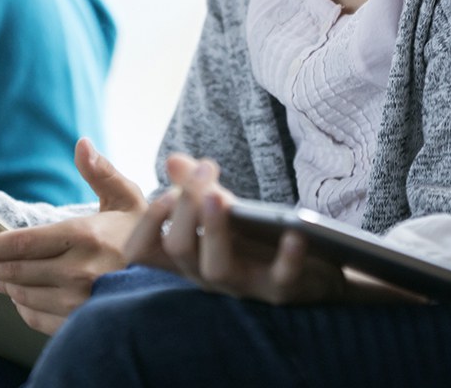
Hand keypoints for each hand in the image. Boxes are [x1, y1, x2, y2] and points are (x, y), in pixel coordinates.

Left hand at [0, 138, 144, 333]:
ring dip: (3, 284)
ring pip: (23, 295)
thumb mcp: (127, 197)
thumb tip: (81, 143)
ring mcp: (81, 302)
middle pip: (15, 271)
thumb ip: (100, 172)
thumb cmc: (147, 232)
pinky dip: (22, 307)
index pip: (22, 243)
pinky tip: (18, 296)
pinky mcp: (82, 322)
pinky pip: (38, 318)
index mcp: (86, 236)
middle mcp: (80, 272)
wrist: (175, 277)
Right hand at [125, 154, 347, 305]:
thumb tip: (173, 159)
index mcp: (186, 255)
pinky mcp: (280, 291)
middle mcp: (205, 274)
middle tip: (203, 171)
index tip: (166, 192)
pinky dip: (288, 256)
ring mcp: (242, 286)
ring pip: (215, 269)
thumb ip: (195, 186)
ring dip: (214, 230)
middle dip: (186, 207)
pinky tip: (293, 232)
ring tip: (219, 197)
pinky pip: (281, 278)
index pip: (144, 251)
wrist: (307, 268)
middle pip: (179, 249)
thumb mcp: (222, 207)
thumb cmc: (251, 236)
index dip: (147, 224)